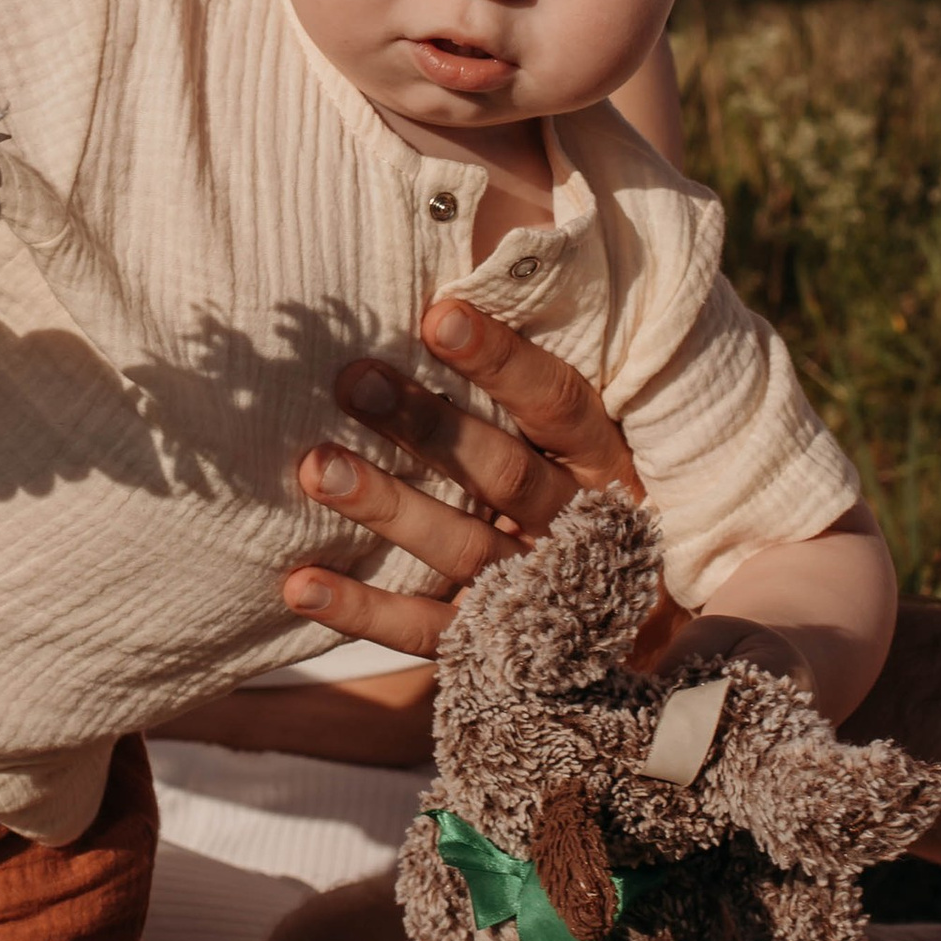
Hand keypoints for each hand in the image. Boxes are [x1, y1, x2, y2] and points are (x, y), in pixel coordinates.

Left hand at [280, 297, 648, 662]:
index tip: (437, 314)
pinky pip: (428, 631)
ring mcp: (541, 593)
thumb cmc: (588, 499)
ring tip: (317, 467)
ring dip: (388, 507)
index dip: (502, 360)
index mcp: (605, 464)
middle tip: (355, 379)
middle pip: (505, 473)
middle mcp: (581, 526)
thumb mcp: (585, 441)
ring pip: (463, 548)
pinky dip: (364, 611)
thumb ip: (532, 386)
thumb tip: (453, 292)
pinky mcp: (498, 648)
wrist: (639, 629)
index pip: (560, 403)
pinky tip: (300, 584)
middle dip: (429, 426)